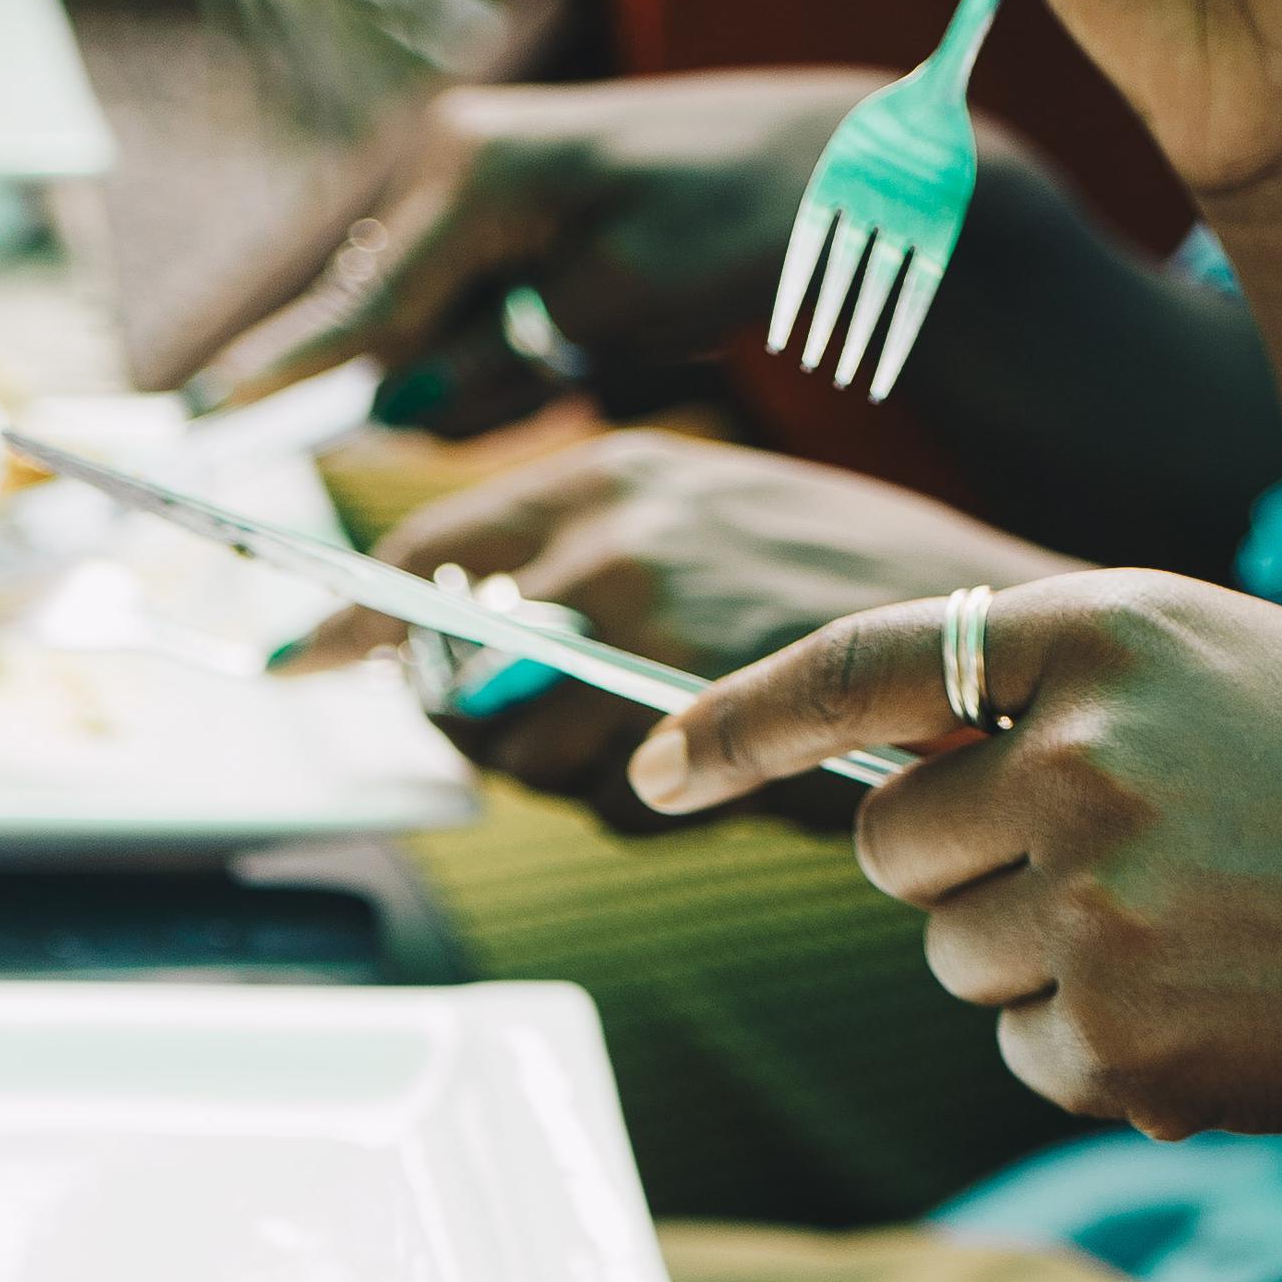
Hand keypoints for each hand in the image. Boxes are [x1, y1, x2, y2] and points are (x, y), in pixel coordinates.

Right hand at [198, 74, 868, 426]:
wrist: (815, 167)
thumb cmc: (724, 229)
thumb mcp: (601, 317)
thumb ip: (483, 362)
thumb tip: (391, 405)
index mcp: (469, 175)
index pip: (353, 313)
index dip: (280, 383)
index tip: (197, 425)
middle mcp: (453, 161)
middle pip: (381, 325)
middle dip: (433, 382)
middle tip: (541, 379)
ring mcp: (474, 177)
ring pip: (422, 328)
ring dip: (483, 367)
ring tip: (585, 341)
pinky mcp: (499, 205)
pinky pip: (460, 307)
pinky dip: (503, 344)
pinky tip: (580, 324)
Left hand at [299, 431, 1072, 820]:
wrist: (991, 630)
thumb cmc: (849, 597)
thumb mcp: (715, 535)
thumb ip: (595, 577)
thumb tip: (473, 666)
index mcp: (614, 472)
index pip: (430, 546)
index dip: (348, 620)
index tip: (289, 667)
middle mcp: (611, 522)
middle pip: (450, 666)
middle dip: (475, 730)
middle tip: (564, 748)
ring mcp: (647, 607)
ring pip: (518, 744)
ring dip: (569, 780)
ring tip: (675, 754)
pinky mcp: (687, 691)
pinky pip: (599, 793)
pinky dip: (639, 808)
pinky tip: (716, 776)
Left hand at [625, 571, 1281, 1221]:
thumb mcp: (1236, 680)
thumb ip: (1066, 696)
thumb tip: (886, 763)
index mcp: (1117, 634)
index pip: (865, 665)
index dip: (738, 722)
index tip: (655, 767)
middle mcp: (1083, 754)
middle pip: (888, 845)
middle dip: (961, 872)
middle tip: (1118, 871)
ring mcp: (1091, 898)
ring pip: (946, 956)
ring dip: (1039, 964)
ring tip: (1201, 936)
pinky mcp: (1110, 1030)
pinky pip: (1022, 1052)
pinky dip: (1097, 1052)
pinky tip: (1218, 1013)